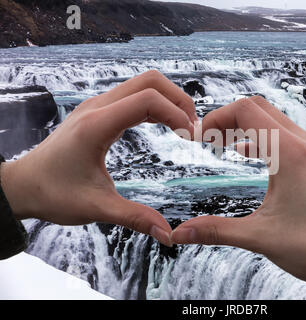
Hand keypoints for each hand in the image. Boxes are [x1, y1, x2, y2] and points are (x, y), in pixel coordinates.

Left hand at [0, 71, 197, 246]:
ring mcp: (97, 106)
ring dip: (168, 101)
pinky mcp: (98, 111)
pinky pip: (133, 96)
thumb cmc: (53, 194)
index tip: (190, 137)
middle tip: (193, 128)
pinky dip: (155, 105)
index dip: (176, 114)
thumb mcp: (96, 208)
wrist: (23, 185)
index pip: (147, 99)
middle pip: (150, 81)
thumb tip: (168, 233)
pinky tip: (165, 126)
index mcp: (96, 125)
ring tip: (184, 128)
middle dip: (178, 100)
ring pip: (143, 85)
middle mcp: (97, 107)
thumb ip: (135, 217)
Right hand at [171, 96, 305, 289]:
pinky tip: (247, 153)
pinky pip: (287, 135)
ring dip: (246, 126)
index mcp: (290, 154)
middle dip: (228, 118)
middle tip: (208, 140)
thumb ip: (215, 231)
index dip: (216, 118)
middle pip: (259, 108)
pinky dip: (263, 137)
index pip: (246, 110)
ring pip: (274, 119)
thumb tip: (179, 234)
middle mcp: (305, 144)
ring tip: (223, 145)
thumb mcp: (259, 237)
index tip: (199, 137)